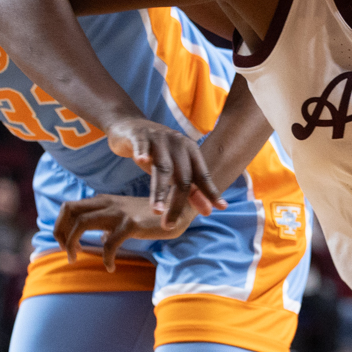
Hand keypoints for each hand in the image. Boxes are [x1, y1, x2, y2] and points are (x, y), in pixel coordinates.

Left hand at [54, 194, 193, 270]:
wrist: (180, 209)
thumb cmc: (153, 216)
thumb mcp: (127, 217)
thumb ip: (112, 225)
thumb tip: (102, 240)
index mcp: (103, 201)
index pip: (69, 207)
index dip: (60, 225)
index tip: (65, 243)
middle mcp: (107, 203)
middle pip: (68, 210)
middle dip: (59, 232)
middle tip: (66, 252)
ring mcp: (119, 213)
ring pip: (81, 223)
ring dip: (72, 243)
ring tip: (76, 259)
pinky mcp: (132, 225)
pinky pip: (109, 244)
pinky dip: (106, 259)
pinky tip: (111, 267)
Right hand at [106, 118, 221, 222]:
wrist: (131, 126)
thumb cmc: (157, 152)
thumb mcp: (175, 170)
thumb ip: (192, 190)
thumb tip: (209, 211)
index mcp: (191, 151)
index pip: (203, 176)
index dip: (210, 192)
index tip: (220, 208)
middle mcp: (178, 143)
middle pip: (182, 177)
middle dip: (177, 203)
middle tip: (169, 225)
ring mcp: (159, 138)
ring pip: (162, 167)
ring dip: (159, 190)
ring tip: (157, 210)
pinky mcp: (139, 135)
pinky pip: (142, 144)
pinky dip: (142, 152)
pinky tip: (140, 160)